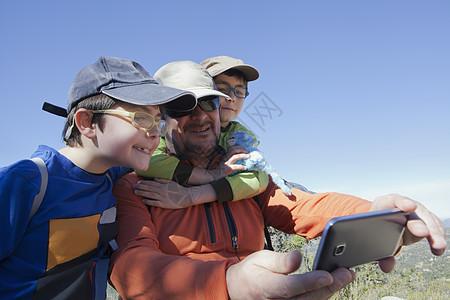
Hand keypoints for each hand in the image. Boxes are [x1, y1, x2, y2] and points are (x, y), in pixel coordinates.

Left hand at [135, 179, 217, 208]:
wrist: (186, 196)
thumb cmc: (178, 189)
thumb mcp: (171, 182)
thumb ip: (162, 180)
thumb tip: (154, 178)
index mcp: (163, 185)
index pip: (151, 183)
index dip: (143, 182)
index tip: (137, 182)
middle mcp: (161, 190)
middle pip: (148, 188)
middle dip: (140, 187)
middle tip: (133, 186)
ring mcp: (162, 197)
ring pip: (150, 194)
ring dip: (142, 193)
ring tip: (135, 192)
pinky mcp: (163, 204)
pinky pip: (154, 202)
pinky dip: (148, 201)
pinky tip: (143, 200)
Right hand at [205, 146, 249, 180]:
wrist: (214, 175)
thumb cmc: (220, 169)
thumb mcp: (224, 162)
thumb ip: (230, 159)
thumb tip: (238, 157)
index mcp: (226, 156)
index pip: (232, 148)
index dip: (238, 147)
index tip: (243, 149)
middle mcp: (226, 158)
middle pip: (233, 150)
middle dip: (241, 149)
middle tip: (247, 151)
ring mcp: (227, 163)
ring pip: (235, 156)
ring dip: (242, 155)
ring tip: (248, 156)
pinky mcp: (228, 169)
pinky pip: (235, 167)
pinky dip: (241, 166)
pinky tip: (245, 167)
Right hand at [226, 250, 354, 298]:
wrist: (238, 290)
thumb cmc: (251, 272)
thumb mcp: (260, 259)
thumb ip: (280, 261)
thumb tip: (298, 257)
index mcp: (265, 287)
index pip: (290, 287)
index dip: (310, 282)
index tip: (328, 274)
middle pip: (307, 298)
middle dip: (330, 286)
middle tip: (347, 272)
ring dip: (331, 291)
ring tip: (346, 276)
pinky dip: (323, 295)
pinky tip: (334, 284)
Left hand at [370, 194, 446, 271]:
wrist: (385, 223)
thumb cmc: (378, 229)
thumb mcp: (375, 238)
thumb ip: (381, 253)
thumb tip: (387, 267)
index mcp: (385, 204)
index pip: (393, 200)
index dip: (401, 202)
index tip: (409, 207)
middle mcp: (403, 205)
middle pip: (413, 213)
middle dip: (418, 223)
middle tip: (423, 233)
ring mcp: (416, 211)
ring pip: (427, 219)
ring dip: (434, 233)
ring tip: (438, 247)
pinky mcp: (426, 219)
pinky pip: (434, 226)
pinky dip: (438, 236)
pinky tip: (439, 247)